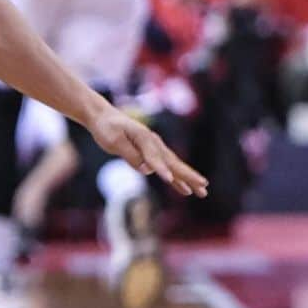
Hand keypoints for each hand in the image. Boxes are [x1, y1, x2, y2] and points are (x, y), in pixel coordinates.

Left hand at [87, 102, 207, 196]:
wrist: (104, 117)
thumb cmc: (106, 128)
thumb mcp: (113, 141)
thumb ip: (130, 154)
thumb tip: (146, 170)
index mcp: (143, 137)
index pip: (153, 157)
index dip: (161, 169)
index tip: (169, 180)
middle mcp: (153, 142)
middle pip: (173, 162)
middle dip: (187, 175)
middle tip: (203, 186)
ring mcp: (155, 147)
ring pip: (174, 165)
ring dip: (188, 178)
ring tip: (203, 191)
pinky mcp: (152, 152)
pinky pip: (167, 167)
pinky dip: (177, 178)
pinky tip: (185, 189)